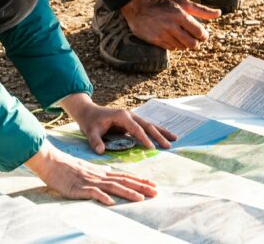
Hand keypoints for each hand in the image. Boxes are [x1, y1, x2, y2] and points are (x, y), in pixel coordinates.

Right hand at [24, 140, 158, 204]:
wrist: (51, 162)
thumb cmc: (67, 168)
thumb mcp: (86, 171)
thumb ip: (99, 177)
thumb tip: (111, 184)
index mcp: (101, 172)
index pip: (124, 176)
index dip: (139, 180)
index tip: (153, 185)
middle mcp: (99, 176)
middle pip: (123, 181)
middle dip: (141, 187)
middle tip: (156, 192)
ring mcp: (90, 181)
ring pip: (113, 187)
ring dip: (128, 193)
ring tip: (141, 199)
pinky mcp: (79, 188)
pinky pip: (93, 193)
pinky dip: (103, 197)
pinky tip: (111, 202)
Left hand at [59, 93, 176, 153]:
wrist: (88, 112)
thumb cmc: (90, 121)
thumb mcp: (90, 131)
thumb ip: (95, 141)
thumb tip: (101, 151)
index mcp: (121, 115)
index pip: (135, 128)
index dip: (143, 138)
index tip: (151, 148)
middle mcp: (129, 115)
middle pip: (147, 125)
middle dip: (158, 135)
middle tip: (168, 146)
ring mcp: (132, 118)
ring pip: (149, 125)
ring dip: (161, 132)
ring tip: (174, 139)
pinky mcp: (132, 122)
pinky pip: (145, 128)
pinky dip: (155, 132)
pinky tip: (165, 137)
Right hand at [120, 0, 220, 49]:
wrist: (139, 9)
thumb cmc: (164, 5)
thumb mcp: (183, 4)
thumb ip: (201, 10)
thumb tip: (219, 13)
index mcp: (180, 15)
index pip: (199, 33)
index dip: (203, 36)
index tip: (201, 34)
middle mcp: (171, 25)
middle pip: (192, 44)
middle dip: (196, 43)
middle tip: (194, 38)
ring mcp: (163, 34)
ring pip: (182, 47)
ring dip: (184, 43)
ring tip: (180, 35)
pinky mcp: (155, 41)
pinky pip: (172, 49)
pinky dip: (174, 45)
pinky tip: (171, 37)